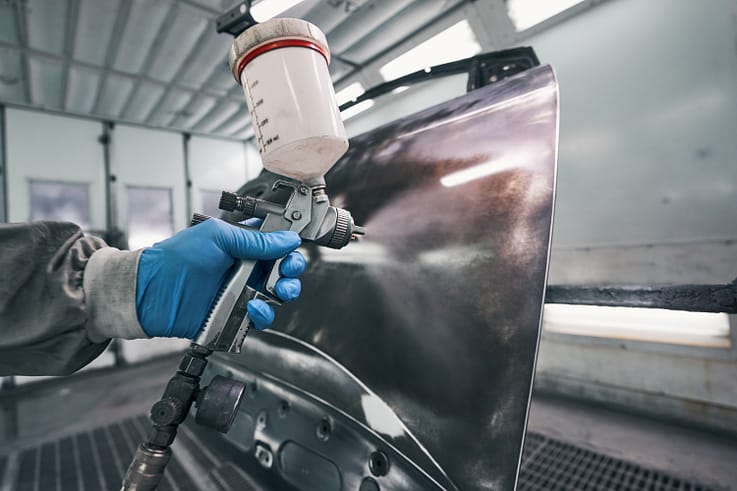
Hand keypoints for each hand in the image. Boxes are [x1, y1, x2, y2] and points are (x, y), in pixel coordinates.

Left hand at [135, 218, 305, 337]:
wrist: (151, 293)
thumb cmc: (175, 259)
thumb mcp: (218, 238)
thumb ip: (256, 240)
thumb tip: (288, 239)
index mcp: (241, 244)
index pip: (275, 243)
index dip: (288, 245)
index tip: (293, 247)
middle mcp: (244, 268)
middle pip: (282, 270)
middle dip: (292, 270)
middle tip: (288, 271)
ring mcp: (240, 292)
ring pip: (276, 295)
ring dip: (284, 292)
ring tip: (278, 290)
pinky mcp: (235, 315)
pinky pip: (260, 318)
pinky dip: (263, 314)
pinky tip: (253, 307)